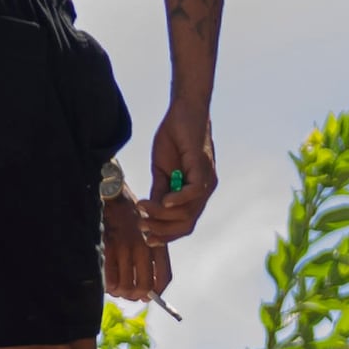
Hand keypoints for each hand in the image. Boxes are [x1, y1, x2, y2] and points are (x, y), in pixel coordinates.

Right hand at [98, 171, 169, 301]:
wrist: (113, 196)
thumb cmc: (130, 216)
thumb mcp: (148, 232)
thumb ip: (149, 254)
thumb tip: (144, 287)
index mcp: (157, 243)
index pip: (164, 276)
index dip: (158, 292)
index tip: (148, 298)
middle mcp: (144, 247)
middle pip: (144, 286)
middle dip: (135, 295)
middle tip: (128, 294)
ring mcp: (125, 247)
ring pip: (126, 286)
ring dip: (120, 292)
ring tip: (117, 289)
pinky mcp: (108, 246)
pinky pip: (110, 277)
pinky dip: (109, 286)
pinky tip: (108, 284)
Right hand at [144, 103, 218, 239]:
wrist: (184, 111)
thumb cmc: (173, 138)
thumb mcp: (161, 170)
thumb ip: (159, 191)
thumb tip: (149, 212)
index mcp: (195, 194)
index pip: (184, 224)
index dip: (166, 235)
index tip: (147, 238)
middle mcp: (204, 190)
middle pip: (186, 224)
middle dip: (163, 230)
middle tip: (142, 226)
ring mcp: (206, 180)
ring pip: (187, 211)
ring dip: (162, 214)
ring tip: (143, 209)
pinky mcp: (203, 168)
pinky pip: (193, 192)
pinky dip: (178, 200)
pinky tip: (162, 201)